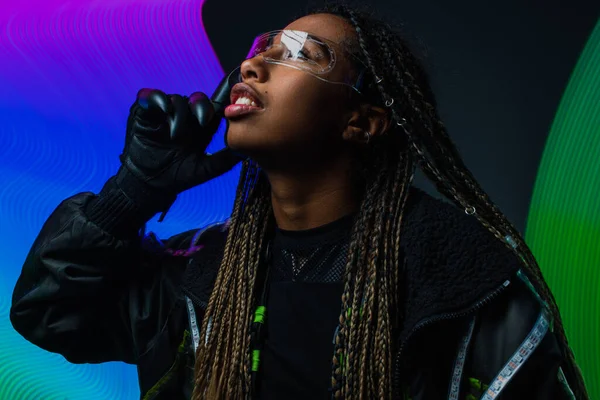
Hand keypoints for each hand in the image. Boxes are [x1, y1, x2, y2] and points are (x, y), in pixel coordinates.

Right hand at [120, 88, 241, 195]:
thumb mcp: (205, 169)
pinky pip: (150, 96)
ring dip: (179, 114)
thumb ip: (224, 160)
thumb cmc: (178, 177)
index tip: (227, 111)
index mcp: (200, 128)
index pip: (213, 109)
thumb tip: (246, 152)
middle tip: (203, 121)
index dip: (221, 106)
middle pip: (197, 100)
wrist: (150, 184)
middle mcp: (185, 118)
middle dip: (201, 107)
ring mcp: (165, 114)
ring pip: (177, 99)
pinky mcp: (145, 112)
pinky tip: (163, 109)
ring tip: (176, 135)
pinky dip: (156, 98)